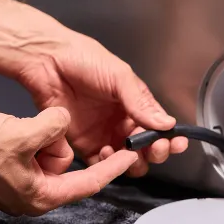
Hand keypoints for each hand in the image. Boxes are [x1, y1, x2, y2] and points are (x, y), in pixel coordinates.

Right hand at [0, 106, 138, 215]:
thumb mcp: (20, 134)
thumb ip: (51, 127)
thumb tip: (64, 119)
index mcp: (41, 196)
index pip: (88, 182)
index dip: (111, 166)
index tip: (130, 154)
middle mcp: (31, 195)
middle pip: (64, 163)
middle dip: (53, 141)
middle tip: (34, 130)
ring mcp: (16, 184)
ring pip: (45, 153)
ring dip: (35, 136)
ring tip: (12, 131)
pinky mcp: (4, 172)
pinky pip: (27, 150)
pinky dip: (22, 136)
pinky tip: (4, 131)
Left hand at [15, 30, 187, 177]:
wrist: (48, 61)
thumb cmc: (83, 59)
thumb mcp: (119, 76)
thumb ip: (140, 102)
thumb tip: (166, 124)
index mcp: (134, 103)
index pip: (159, 127)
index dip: (169, 137)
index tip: (176, 143)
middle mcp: (121, 121)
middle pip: (146, 148)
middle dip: (154, 151)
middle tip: (155, 148)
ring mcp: (103, 133)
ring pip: (125, 159)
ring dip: (132, 161)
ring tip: (128, 151)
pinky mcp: (83, 143)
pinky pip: (99, 163)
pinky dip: (106, 165)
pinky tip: (106, 152)